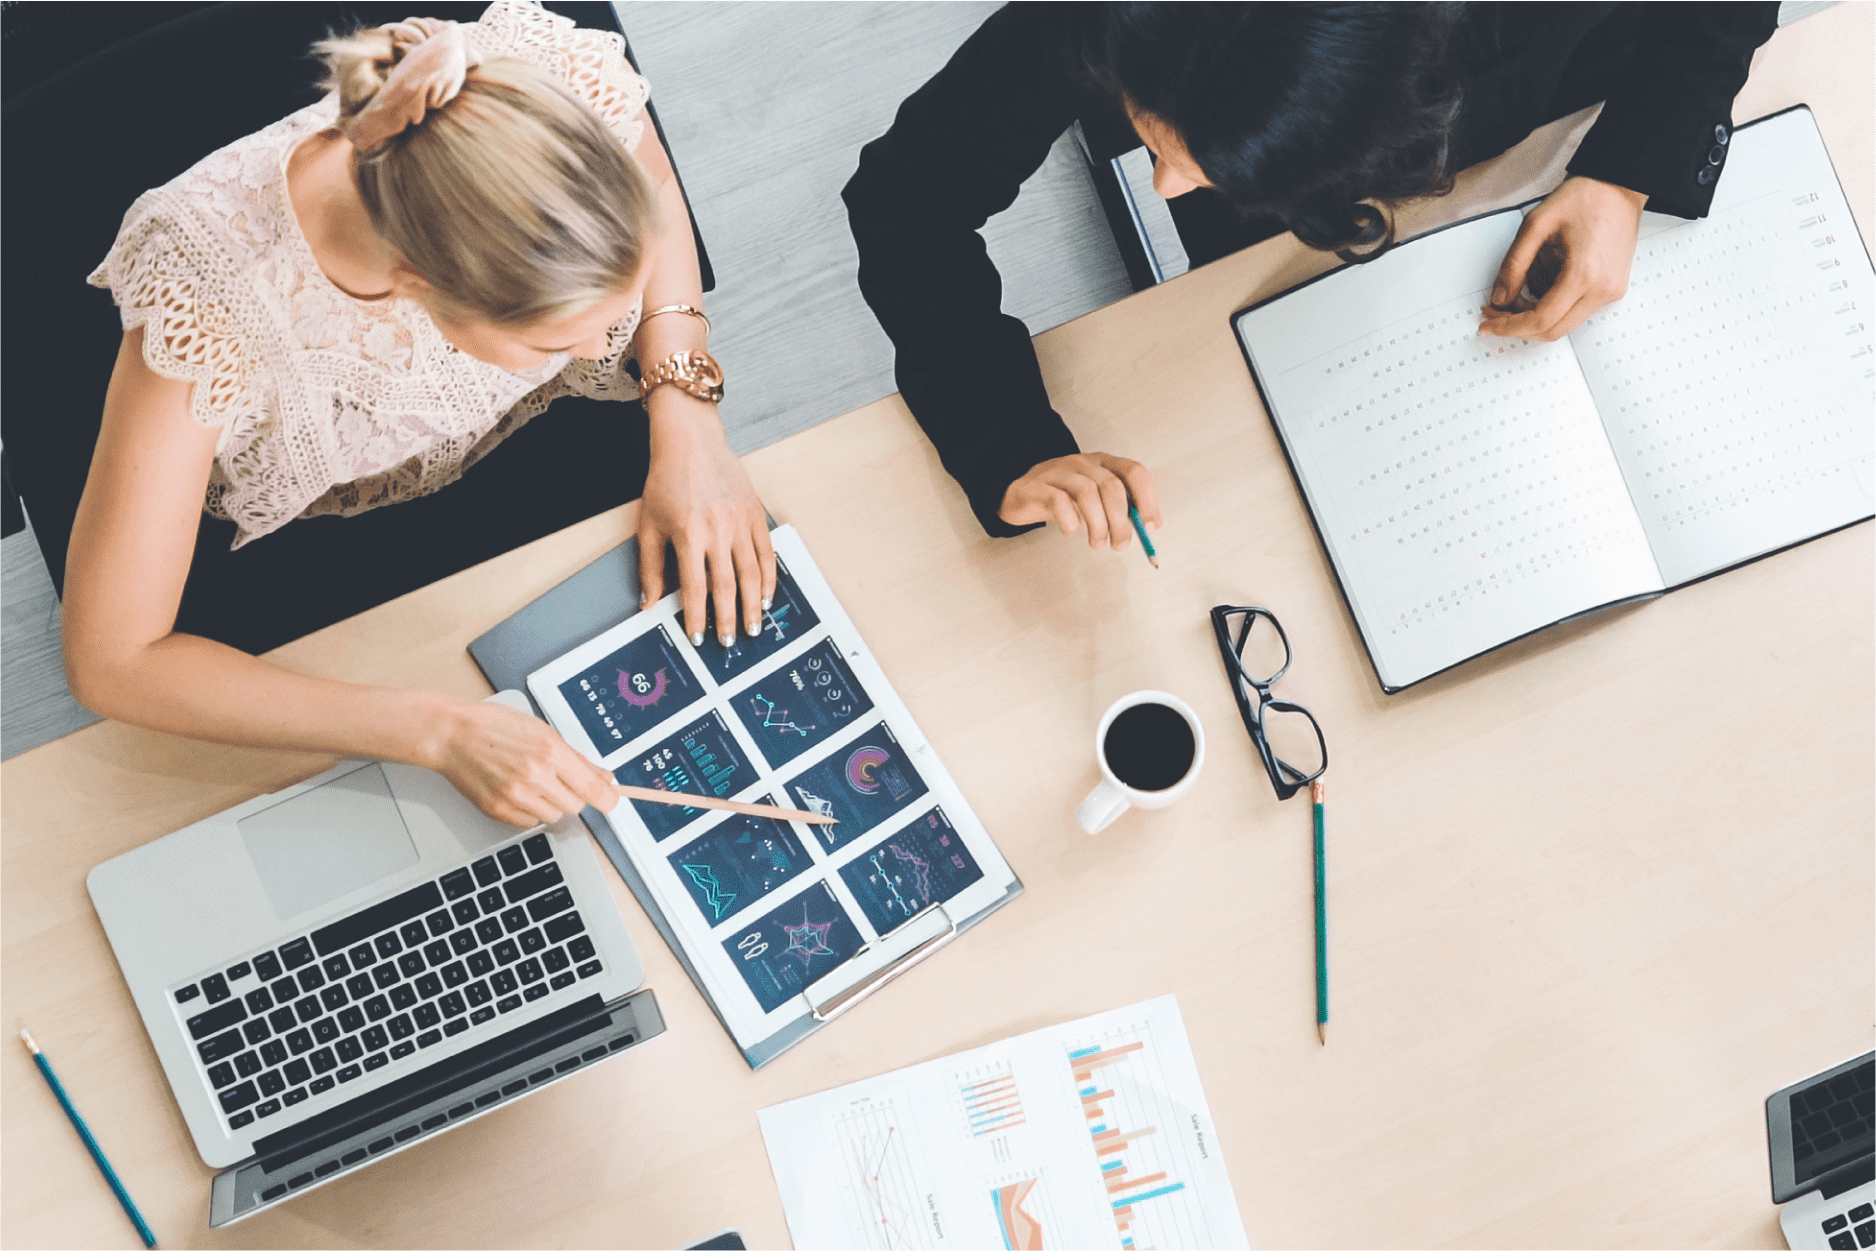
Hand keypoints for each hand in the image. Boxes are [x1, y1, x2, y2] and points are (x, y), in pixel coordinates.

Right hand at [429, 698, 617, 827]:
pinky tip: (517, 790)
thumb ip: (576, 758)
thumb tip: (604, 777)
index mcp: (550, 752)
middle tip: (559, 780)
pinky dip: (530, 810)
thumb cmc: (494, 727)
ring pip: (554, 816)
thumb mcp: (542, 731)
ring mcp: (515, 796)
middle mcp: (535, 776)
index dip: (607, 798)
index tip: (612, 800)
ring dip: (551, 804)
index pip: (592, 787)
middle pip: (576, 805)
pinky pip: (530, 822)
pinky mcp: (498, 810)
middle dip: (573, 794)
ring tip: (533, 783)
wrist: (451, 735)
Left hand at [638, 394, 775, 645]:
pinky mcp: (755, 514)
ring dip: (754, 604)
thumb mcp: (649, 524)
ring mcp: (740, 522)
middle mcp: (718, 531)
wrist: (691, 442)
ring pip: (752, 573)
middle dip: (729, 619)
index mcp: (689, 535)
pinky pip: (767, 552)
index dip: (697, 617)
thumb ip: (650, 567)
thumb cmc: (666, 481)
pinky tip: (767, 595)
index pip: (696, 588)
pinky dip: (770, 577)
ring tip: (755, 626)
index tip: (698, 638)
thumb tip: (650, 603)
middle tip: (732, 642)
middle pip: (727, 586)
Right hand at [998, 453, 1162, 549]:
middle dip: (1121, 521)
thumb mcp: (1098, 501)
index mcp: (1103, 464)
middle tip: (1120, 544)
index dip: (1146, 498)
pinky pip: (1057, 500)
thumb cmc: (1063, 497)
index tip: (1148, 525)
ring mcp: (1058, 472)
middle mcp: (1083, 463)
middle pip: (1111, 486)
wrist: (1020, 493)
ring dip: (1098, 524)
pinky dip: (1069, 520)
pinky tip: (1071, 532)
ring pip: (1087, 492)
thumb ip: (1126, 509)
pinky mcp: (1036, 487)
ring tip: (1097, 544)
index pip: (1134, 471)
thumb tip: (1154, 523)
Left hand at [1478, 175, 1647, 341]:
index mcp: (1585, 274)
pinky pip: (1574, 308)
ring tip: (1524, 275)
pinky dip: (1551, 300)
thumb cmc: (1584, 197)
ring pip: (1561, 322)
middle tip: (1494, 308)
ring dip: (1534, 309)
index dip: (1508, 327)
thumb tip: (1499, 299)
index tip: (1487, 324)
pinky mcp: (1611, 288)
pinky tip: (1544, 271)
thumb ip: (1514, 265)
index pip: (1540, 320)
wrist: (1619, 185)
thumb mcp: (1536, 224)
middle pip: (1551, 330)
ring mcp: (1610, 291)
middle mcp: (1602, 289)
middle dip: (1518, 323)